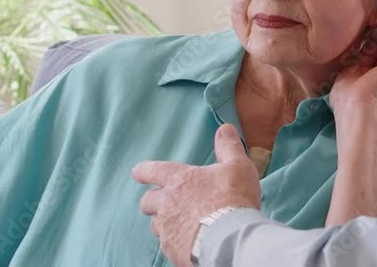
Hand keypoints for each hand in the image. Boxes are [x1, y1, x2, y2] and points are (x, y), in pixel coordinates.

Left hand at [132, 124, 260, 266]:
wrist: (230, 238)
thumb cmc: (233, 199)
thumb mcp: (237, 166)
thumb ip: (228, 147)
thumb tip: (224, 128)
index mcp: (179, 179)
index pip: (150, 170)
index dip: (143, 171)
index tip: (138, 173)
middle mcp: (166, 203)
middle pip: (146, 201)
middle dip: (153, 200)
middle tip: (164, 201)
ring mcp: (167, 228)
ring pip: (155, 225)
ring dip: (163, 222)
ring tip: (180, 222)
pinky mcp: (171, 249)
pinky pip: (166, 244)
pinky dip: (174, 240)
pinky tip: (186, 240)